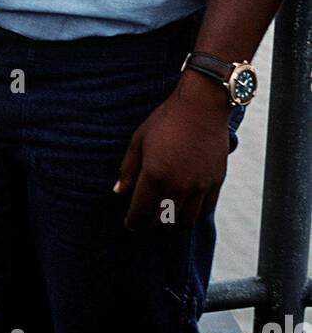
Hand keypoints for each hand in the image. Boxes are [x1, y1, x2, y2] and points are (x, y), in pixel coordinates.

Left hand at [113, 75, 232, 230]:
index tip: (129, 223)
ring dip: (171, 226)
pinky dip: (192, 216)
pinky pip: (204, 211)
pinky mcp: (215, 183)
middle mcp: (178, 186)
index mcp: (155, 174)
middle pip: (162, 222)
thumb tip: (118, 192)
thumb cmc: (166, 119)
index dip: (132, 221)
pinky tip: (183, 211)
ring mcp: (199, 187)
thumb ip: (128, 169)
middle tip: (144, 224)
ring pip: (184, 222)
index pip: (140, 210)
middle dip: (149, 227)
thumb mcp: (138, 140)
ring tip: (163, 220)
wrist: (201, 106)